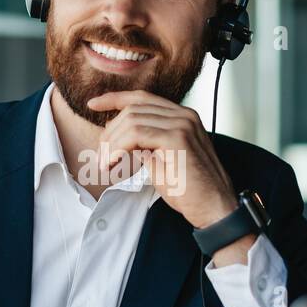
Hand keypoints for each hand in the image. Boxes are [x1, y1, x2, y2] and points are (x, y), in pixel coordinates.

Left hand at [86, 90, 255, 266]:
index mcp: (181, 116)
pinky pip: (136, 134)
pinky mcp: (177, 138)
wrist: (214, 207)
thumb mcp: (161, 160)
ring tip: (106, 164)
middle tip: (102, 157)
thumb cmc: (189, 189)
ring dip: (111, 143)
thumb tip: (119, 136)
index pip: (142, 98)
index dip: (115, 98)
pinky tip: (113, 162)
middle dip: (110, 131)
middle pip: (133, 109)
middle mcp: (184, 115)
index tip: (93, 104)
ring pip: (131, 120)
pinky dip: (118, 147)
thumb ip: (144, 143)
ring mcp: (182, 124)